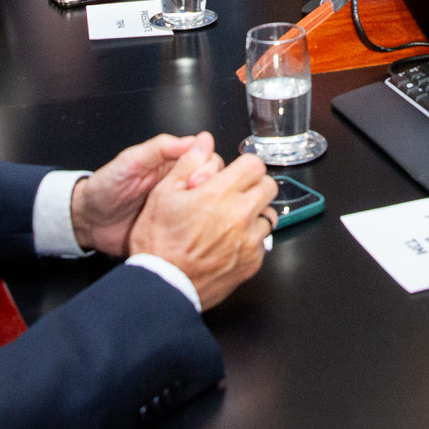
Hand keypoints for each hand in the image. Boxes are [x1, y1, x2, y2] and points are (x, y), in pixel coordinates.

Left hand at [72, 132, 207, 255]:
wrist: (88, 222)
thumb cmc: (104, 188)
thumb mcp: (129, 163)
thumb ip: (157, 149)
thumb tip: (191, 140)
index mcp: (172, 164)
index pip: (206, 157)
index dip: (208, 166)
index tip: (197, 177)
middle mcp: (179, 185)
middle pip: (213, 181)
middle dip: (211, 187)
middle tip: (195, 195)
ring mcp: (179, 208)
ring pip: (208, 204)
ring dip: (208, 208)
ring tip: (197, 215)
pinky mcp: (175, 230)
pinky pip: (195, 228)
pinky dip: (200, 229)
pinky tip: (196, 232)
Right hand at [127, 142, 277, 309]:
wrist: (162, 286)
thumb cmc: (158, 243)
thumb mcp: (163, 194)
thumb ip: (188, 164)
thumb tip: (203, 142)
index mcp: (220, 194)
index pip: (254, 164)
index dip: (243, 166)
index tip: (235, 174)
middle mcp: (240, 216)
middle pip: (268, 186)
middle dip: (254, 186)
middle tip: (234, 195)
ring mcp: (249, 242)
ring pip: (269, 215)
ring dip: (254, 213)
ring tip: (231, 221)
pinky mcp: (251, 263)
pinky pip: (263, 243)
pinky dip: (251, 240)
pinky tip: (229, 242)